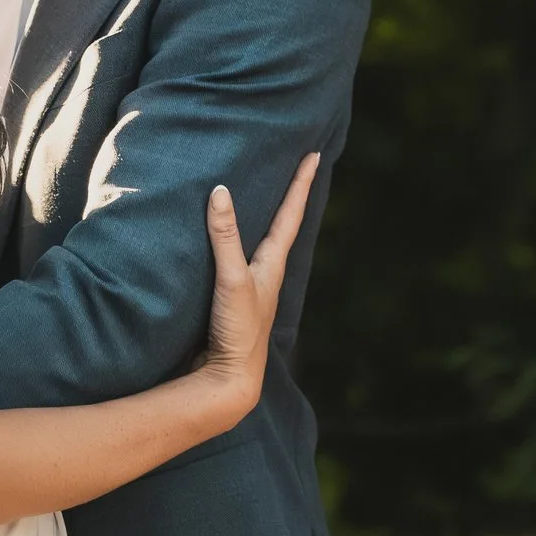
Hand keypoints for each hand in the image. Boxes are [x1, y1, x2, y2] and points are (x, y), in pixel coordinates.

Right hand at [200, 153, 320, 421]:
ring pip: (263, 243)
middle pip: (282, 225)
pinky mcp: (233, 301)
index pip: (291, 214)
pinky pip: (240, 260)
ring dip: (265, 219)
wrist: (229, 381)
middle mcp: (267, 273)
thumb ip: (225, 237)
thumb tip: (220, 192)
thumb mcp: (232, 280)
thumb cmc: (238, 331)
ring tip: (265, 196)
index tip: (315, 155)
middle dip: (289, 196)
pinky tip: (227, 244)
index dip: (301, 183)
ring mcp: (252, 288)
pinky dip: (239, 242)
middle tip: (297, 167)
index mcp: (272, 265)